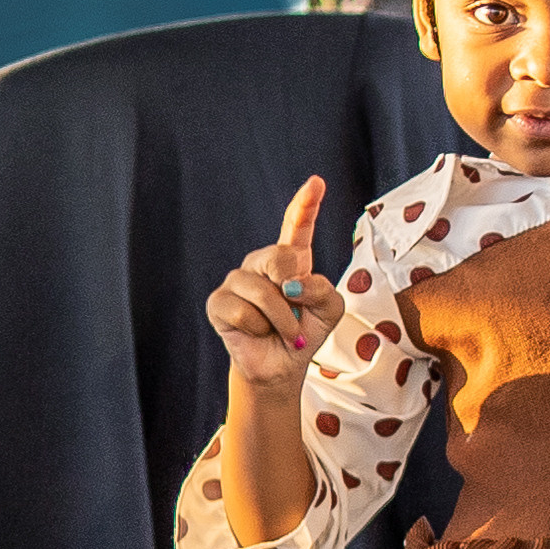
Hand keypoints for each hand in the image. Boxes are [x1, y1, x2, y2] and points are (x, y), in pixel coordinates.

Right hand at [206, 177, 345, 392]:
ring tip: (282, 331)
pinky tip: (257, 333)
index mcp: (290, 259)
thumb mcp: (331, 309)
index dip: (306, 204)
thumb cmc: (307, 332)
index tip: (316, 182)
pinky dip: (259, 329)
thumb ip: (322, 289)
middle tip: (297, 314)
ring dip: (282, 321)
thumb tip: (291, 285)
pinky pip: (243, 312)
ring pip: (264, 292)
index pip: (296, 225)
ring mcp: (237, 280)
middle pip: (280, 257)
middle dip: (294, 291)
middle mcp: (261, 263)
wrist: (283, 365)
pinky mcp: (218, 302)